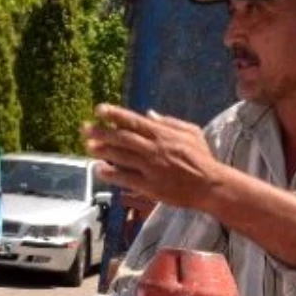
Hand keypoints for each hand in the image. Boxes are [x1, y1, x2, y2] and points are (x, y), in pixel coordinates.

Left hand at [83, 104, 220, 211]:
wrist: (210, 185)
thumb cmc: (202, 158)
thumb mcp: (191, 133)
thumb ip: (169, 122)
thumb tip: (148, 113)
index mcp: (163, 134)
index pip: (133, 121)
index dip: (114, 114)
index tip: (99, 110)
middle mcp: (154, 149)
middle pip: (122, 138)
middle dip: (101, 132)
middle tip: (85, 128)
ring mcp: (151, 167)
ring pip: (121, 156)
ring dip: (102, 151)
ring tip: (89, 147)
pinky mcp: (150, 186)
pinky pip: (125, 178)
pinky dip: (110, 173)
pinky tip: (99, 169)